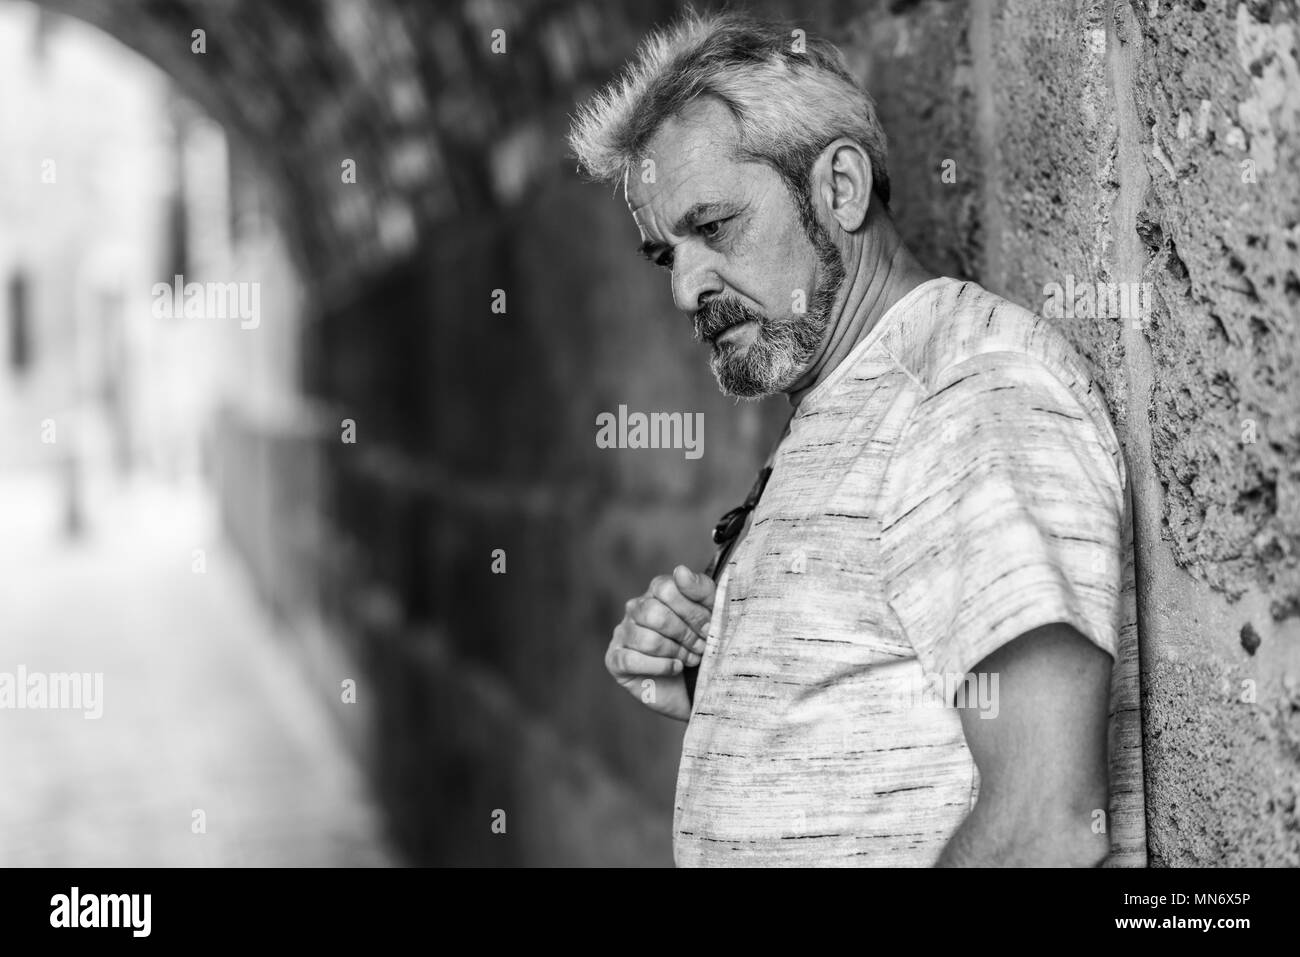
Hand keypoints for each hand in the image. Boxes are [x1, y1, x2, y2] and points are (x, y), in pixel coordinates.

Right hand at [605, 565, 715, 720]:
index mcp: (656, 591)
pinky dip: (660, 666)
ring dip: (675, 653)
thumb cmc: (702, 644)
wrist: (694, 685)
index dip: (691, 611)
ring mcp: (622, 633)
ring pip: (646, 639)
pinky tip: (675, 668)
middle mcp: (635, 608)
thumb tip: (680, 571)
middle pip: (655, 614)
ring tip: (690, 660)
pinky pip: (632, 660)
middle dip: (685, 634)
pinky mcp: (615, 659)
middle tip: (701, 648)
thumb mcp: (712, 612)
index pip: (666, 589)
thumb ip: (700, 589)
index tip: (709, 628)